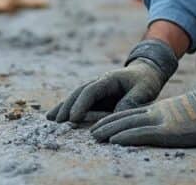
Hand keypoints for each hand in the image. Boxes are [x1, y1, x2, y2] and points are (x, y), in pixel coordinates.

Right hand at [47, 39, 177, 123]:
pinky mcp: (95, 97)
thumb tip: (116, 115)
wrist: (145, 73)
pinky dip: (67, 109)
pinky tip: (55, 117)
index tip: (73, 118)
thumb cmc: (145, 82)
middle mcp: (98, 83)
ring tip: (50, 119)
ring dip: (63, 107)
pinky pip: (79, 102)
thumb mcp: (144, 90)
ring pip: (75, 97)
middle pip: (78, 93)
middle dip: (67, 106)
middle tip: (57, 121)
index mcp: (109, 79)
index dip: (81, 104)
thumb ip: (131, 101)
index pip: (91, 91)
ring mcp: (95, 90)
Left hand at [91, 66, 195, 146]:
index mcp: (159, 110)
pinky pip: (142, 133)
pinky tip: (113, 140)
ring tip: (93, 136)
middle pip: (124, 118)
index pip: (130, 114)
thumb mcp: (182, 115)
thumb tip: (166, 126)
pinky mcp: (167, 131)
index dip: (112, 119)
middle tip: (89, 132)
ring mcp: (160, 121)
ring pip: (128, 125)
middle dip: (105, 124)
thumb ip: (170, 119)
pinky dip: (125, 136)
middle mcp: (155, 113)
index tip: (99, 125)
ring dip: (109, 131)